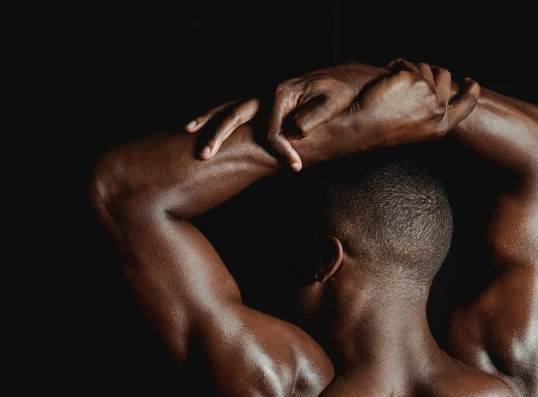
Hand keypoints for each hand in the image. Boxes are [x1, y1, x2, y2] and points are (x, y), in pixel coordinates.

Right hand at [184, 62, 386, 167]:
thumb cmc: (339, 92)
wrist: (341, 78)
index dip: (281, 150)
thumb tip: (295, 132)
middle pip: (234, 114)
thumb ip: (315, 116)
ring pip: (226, 108)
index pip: (272, 129)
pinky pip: (232, 110)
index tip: (294, 168)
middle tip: (204, 156)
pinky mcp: (260, 103)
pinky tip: (200, 128)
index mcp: (281, 94)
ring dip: (208, 122)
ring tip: (188, 134)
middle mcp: (265, 93)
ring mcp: (260, 97)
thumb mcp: (333, 102)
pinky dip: (215, 118)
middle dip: (218, 135)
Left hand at [350, 58, 479, 148]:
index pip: (468, 103)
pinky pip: (405, 62)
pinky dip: (393, 66)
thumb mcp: (418, 128)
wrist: (363, 128)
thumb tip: (440, 87)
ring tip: (393, 85)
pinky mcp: (413, 79)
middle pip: (444, 76)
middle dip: (429, 71)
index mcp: (441, 126)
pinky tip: (383, 81)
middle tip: (410, 78)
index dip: (472, 89)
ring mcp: (427, 93)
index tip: (468, 80)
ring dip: (409, 69)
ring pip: (424, 67)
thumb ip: (432, 111)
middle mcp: (438, 110)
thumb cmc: (384, 129)